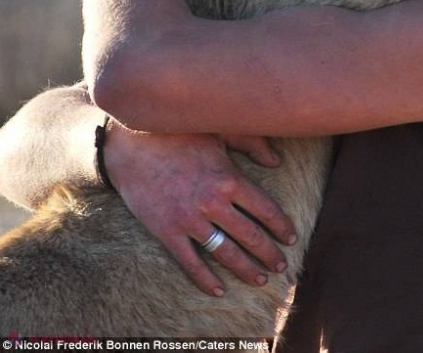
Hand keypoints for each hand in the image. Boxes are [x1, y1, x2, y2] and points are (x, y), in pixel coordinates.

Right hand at [103, 123, 296, 296]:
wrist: (131, 145)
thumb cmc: (178, 133)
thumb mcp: (218, 132)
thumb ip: (251, 143)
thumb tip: (277, 160)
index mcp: (229, 178)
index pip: (265, 210)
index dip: (281, 227)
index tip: (291, 239)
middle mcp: (213, 203)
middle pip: (250, 236)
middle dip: (269, 253)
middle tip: (281, 266)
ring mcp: (190, 220)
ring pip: (225, 253)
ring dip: (245, 270)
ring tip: (260, 280)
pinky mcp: (167, 232)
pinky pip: (190, 262)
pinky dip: (205, 279)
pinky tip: (218, 290)